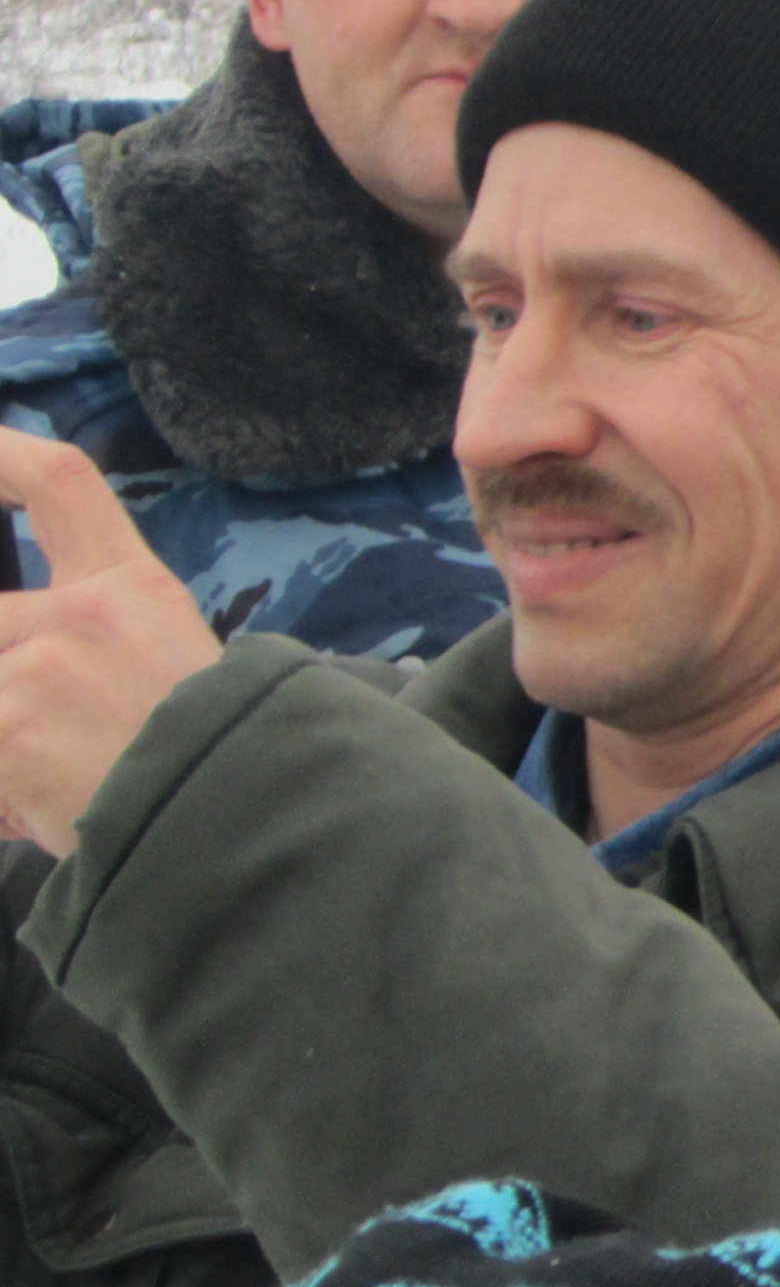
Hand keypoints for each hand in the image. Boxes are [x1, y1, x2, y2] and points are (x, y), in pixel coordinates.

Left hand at [0, 429, 220, 854]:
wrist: (247, 829)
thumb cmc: (216, 763)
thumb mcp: (171, 671)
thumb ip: (89, 640)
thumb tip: (23, 659)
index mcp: (135, 589)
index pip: (64, 481)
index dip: (4, 457)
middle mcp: (87, 612)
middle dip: (3, 671)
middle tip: (24, 717)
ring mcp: (44, 666)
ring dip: (5, 741)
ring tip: (44, 783)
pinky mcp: (12, 724)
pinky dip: (1, 790)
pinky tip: (40, 811)